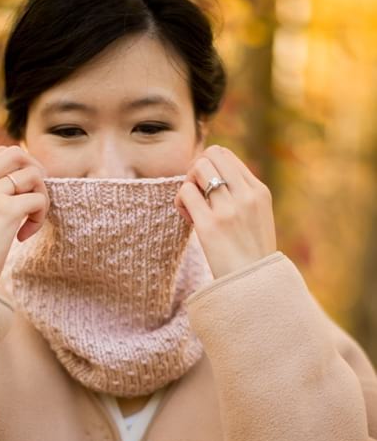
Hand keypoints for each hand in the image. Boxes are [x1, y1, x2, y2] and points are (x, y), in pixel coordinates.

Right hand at [0, 145, 49, 289]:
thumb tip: (17, 183)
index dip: (19, 170)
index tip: (23, 194)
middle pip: (16, 152)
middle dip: (35, 170)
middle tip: (36, 196)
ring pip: (33, 175)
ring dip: (41, 197)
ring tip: (30, 221)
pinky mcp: (6, 211)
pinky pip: (38, 200)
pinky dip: (40, 218)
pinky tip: (24, 236)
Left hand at [174, 145, 277, 278]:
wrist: (254, 286)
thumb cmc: (251, 256)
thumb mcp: (258, 218)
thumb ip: (242, 196)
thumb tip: (212, 177)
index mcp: (260, 191)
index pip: (226, 156)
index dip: (210, 167)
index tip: (208, 190)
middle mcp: (246, 196)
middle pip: (211, 154)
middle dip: (196, 170)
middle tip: (196, 194)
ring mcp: (229, 209)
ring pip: (198, 168)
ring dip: (187, 183)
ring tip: (192, 207)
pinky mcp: (210, 225)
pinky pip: (186, 192)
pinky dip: (180, 201)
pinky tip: (188, 218)